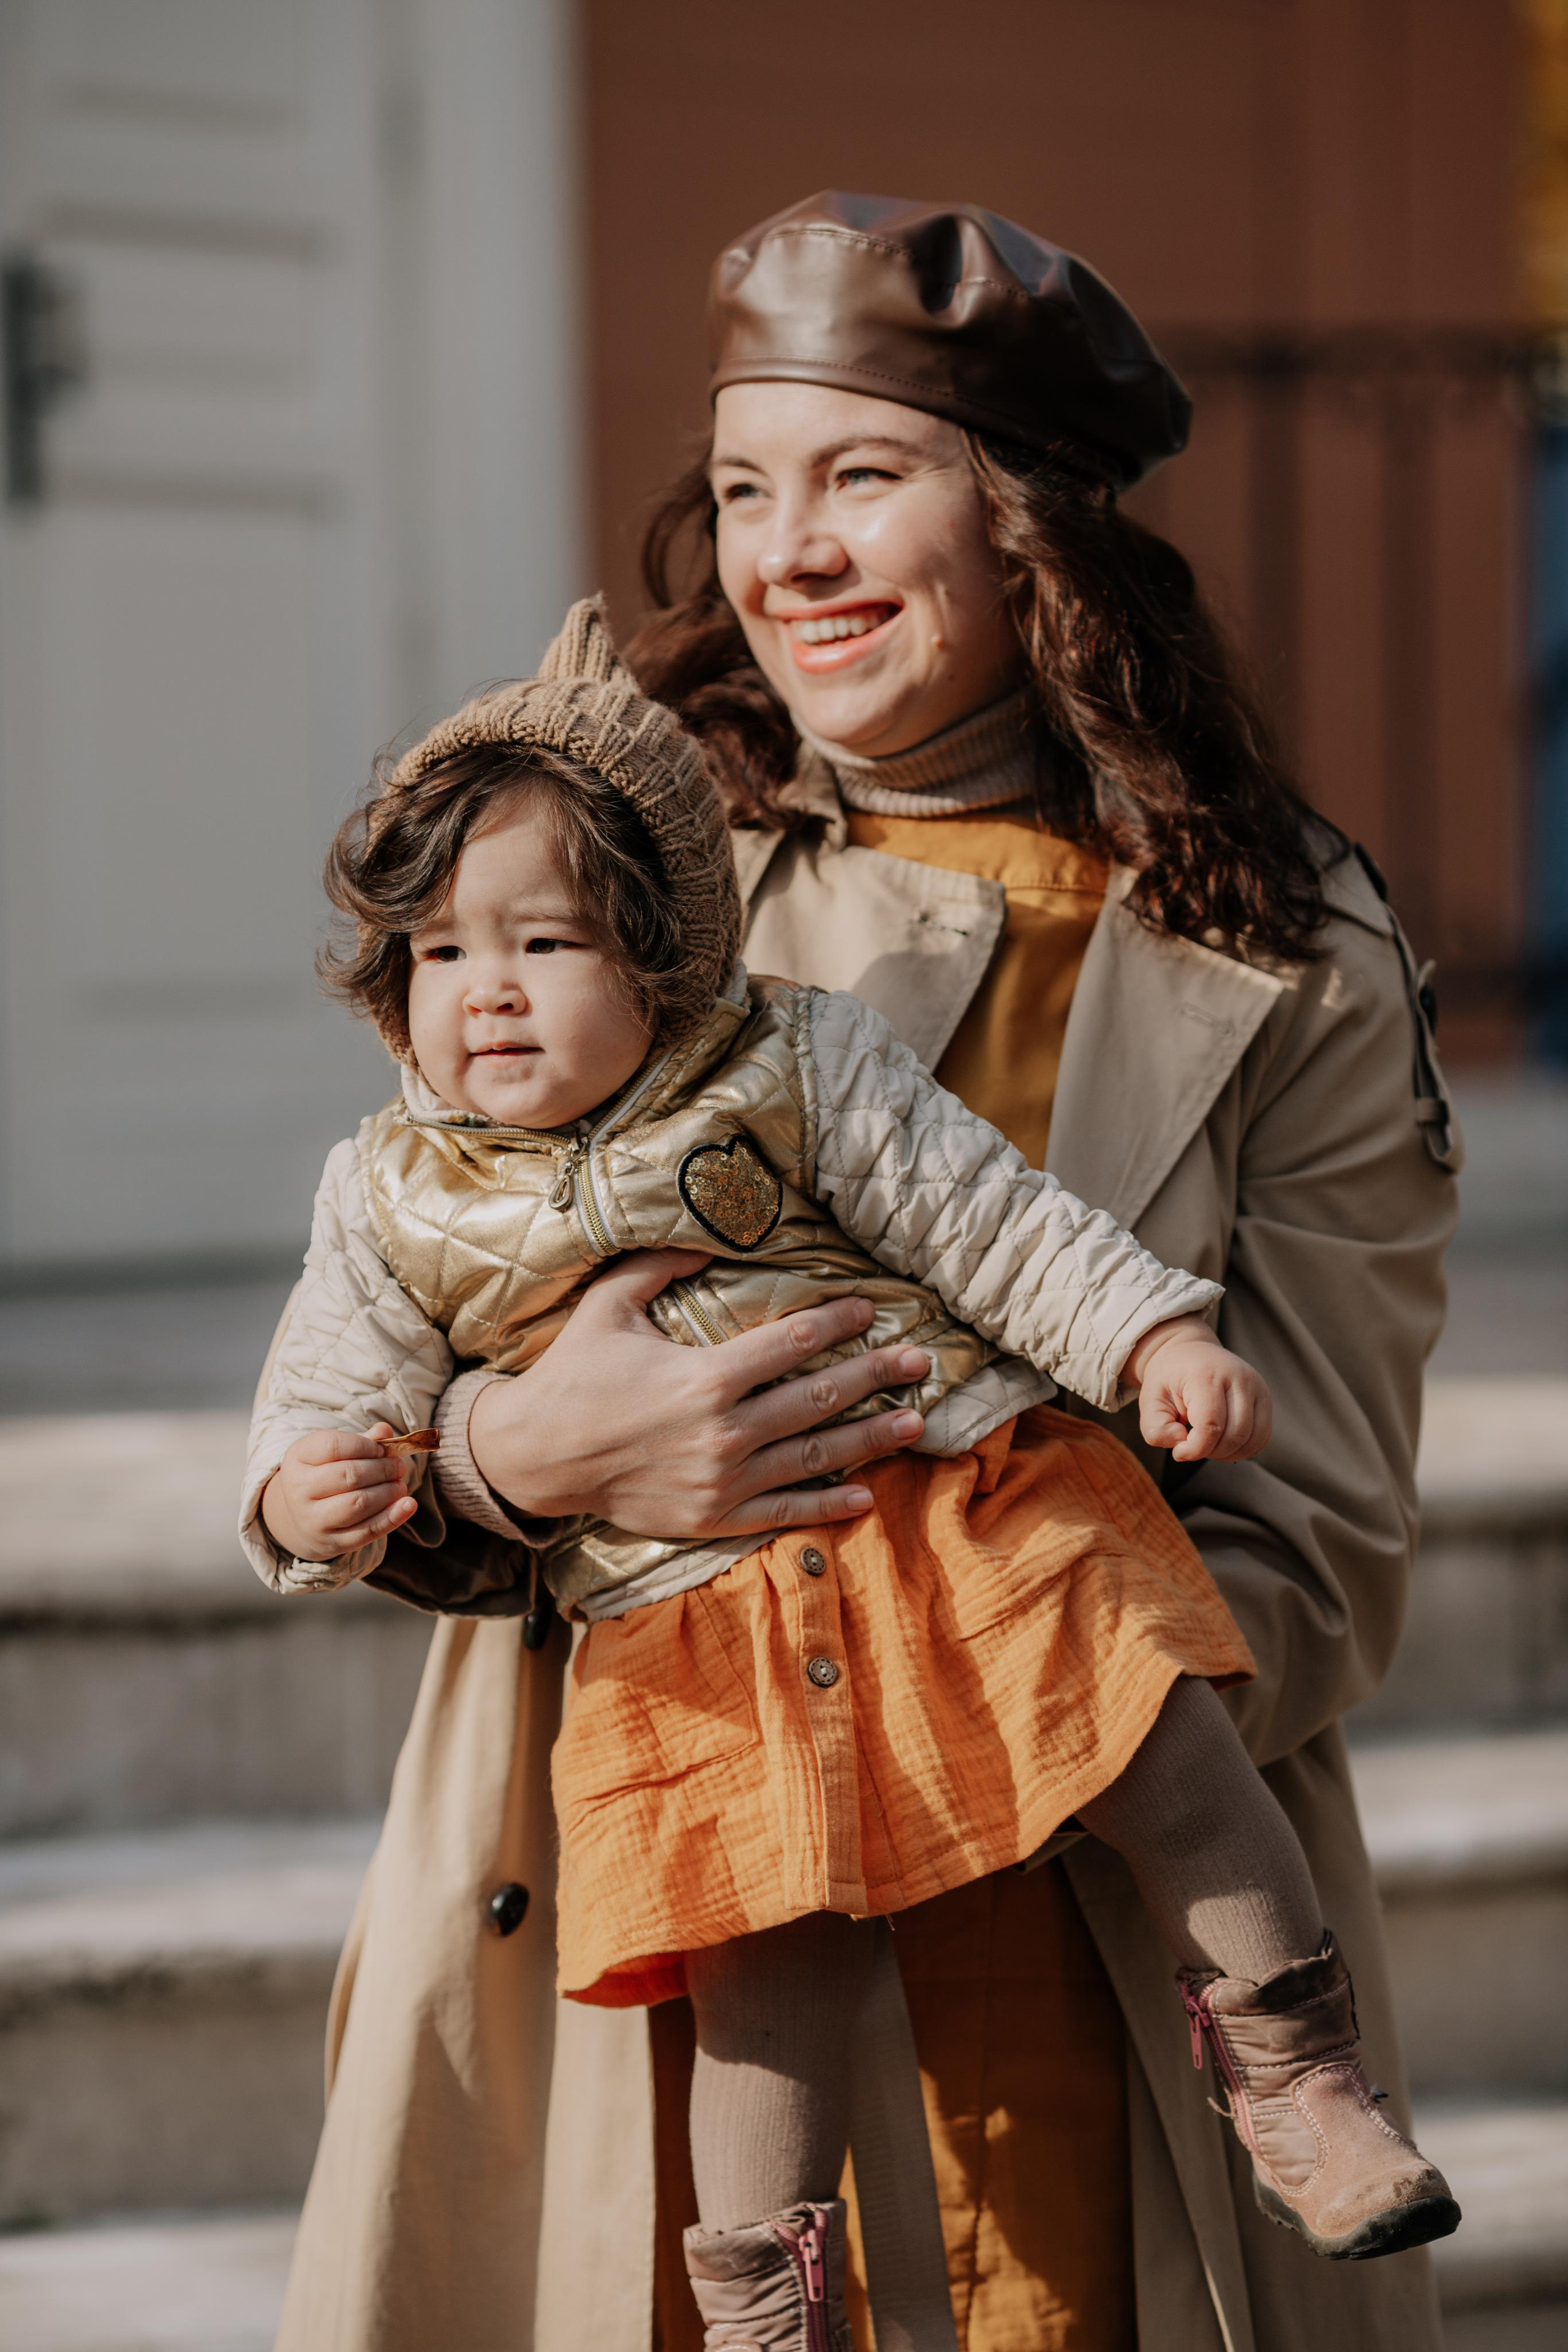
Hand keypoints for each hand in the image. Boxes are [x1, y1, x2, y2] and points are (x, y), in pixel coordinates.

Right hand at [260, 1423, 418, 1559]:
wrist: (301, 1518)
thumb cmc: (324, 1475)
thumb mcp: (334, 1452)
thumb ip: (361, 1441)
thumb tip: (386, 1431)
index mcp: (298, 1458)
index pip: (333, 1446)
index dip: (366, 1445)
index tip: (382, 1449)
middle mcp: (298, 1489)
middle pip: (349, 1475)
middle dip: (383, 1469)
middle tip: (399, 1466)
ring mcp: (312, 1520)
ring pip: (358, 1503)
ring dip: (388, 1492)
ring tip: (399, 1485)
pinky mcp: (331, 1542)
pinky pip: (367, 1531)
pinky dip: (393, 1517)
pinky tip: (408, 1505)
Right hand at [468, 1248, 929, 1539]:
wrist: (535, 1456)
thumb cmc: (573, 1374)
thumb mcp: (608, 1305)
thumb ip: (659, 1265)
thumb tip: (704, 1231)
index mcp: (704, 1376)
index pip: (790, 1343)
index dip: (836, 1322)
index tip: (870, 1309)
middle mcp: (723, 1431)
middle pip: (818, 1398)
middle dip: (875, 1377)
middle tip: (918, 1362)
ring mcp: (722, 1480)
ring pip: (814, 1456)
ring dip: (870, 1438)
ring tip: (915, 1422)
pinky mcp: (713, 1517)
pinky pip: (783, 1511)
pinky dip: (828, 1505)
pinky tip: (866, 1494)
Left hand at [1124, 1316, 1271, 1462]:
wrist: (1189, 1352)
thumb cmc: (1169, 1378)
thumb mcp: (1149, 1400)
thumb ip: (1156, 1429)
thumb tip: (1183, 1445)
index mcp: (1205, 1374)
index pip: (1210, 1424)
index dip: (1195, 1448)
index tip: (1179, 1450)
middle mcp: (1238, 1377)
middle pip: (1235, 1435)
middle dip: (1211, 1452)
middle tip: (1192, 1445)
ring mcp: (1256, 1386)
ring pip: (1252, 1439)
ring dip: (1228, 1453)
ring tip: (1207, 1443)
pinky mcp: (1264, 1397)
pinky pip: (1262, 1437)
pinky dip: (1243, 1449)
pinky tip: (1223, 1442)